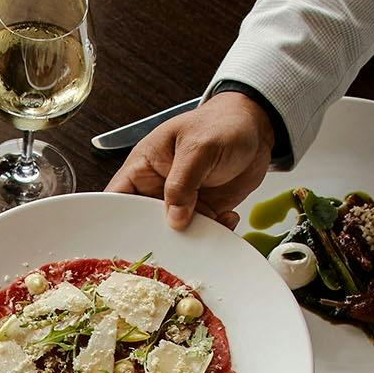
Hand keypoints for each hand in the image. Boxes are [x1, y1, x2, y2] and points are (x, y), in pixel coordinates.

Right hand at [106, 92, 275, 230]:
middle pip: (144, 224)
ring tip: (208, 231)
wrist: (257, 128)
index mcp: (144, 167)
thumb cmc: (221, 124)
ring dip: (191, 238)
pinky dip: (215, 233)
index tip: (127, 242)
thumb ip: (182, 183)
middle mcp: (158, 188)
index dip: (116, 221)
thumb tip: (173, 219)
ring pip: (175, 233)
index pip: (118, 199)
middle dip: (157, 238)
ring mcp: (181, 201)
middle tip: (172, 249)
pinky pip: (202, 232)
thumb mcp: (198, 147)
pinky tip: (228, 218)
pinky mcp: (203, 210)